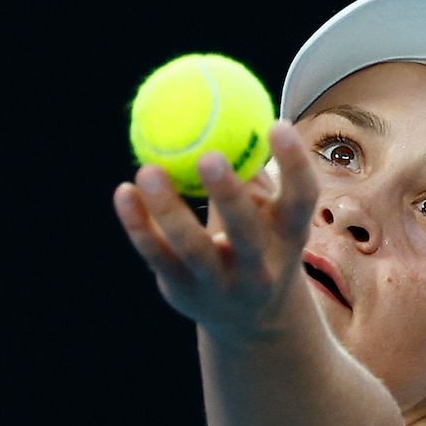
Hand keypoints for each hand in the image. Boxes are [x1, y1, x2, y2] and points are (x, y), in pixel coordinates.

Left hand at [113, 121, 317, 340]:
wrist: (250, 318)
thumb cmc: (258, 240)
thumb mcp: (269, 213)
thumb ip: (253, 171)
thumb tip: (235, 107)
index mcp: (289, 237)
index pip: (302, 200)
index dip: (294, 164)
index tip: (276, 124)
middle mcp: (260, 267)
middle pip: (247, 234)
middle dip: (229, 197)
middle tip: (208, 156)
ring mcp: (221, 285)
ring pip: (193, 249)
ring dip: (169, 209)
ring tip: (148, 170)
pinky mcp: (184, 292)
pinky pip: (157, 256)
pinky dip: (139, 225)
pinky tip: (123, 193)